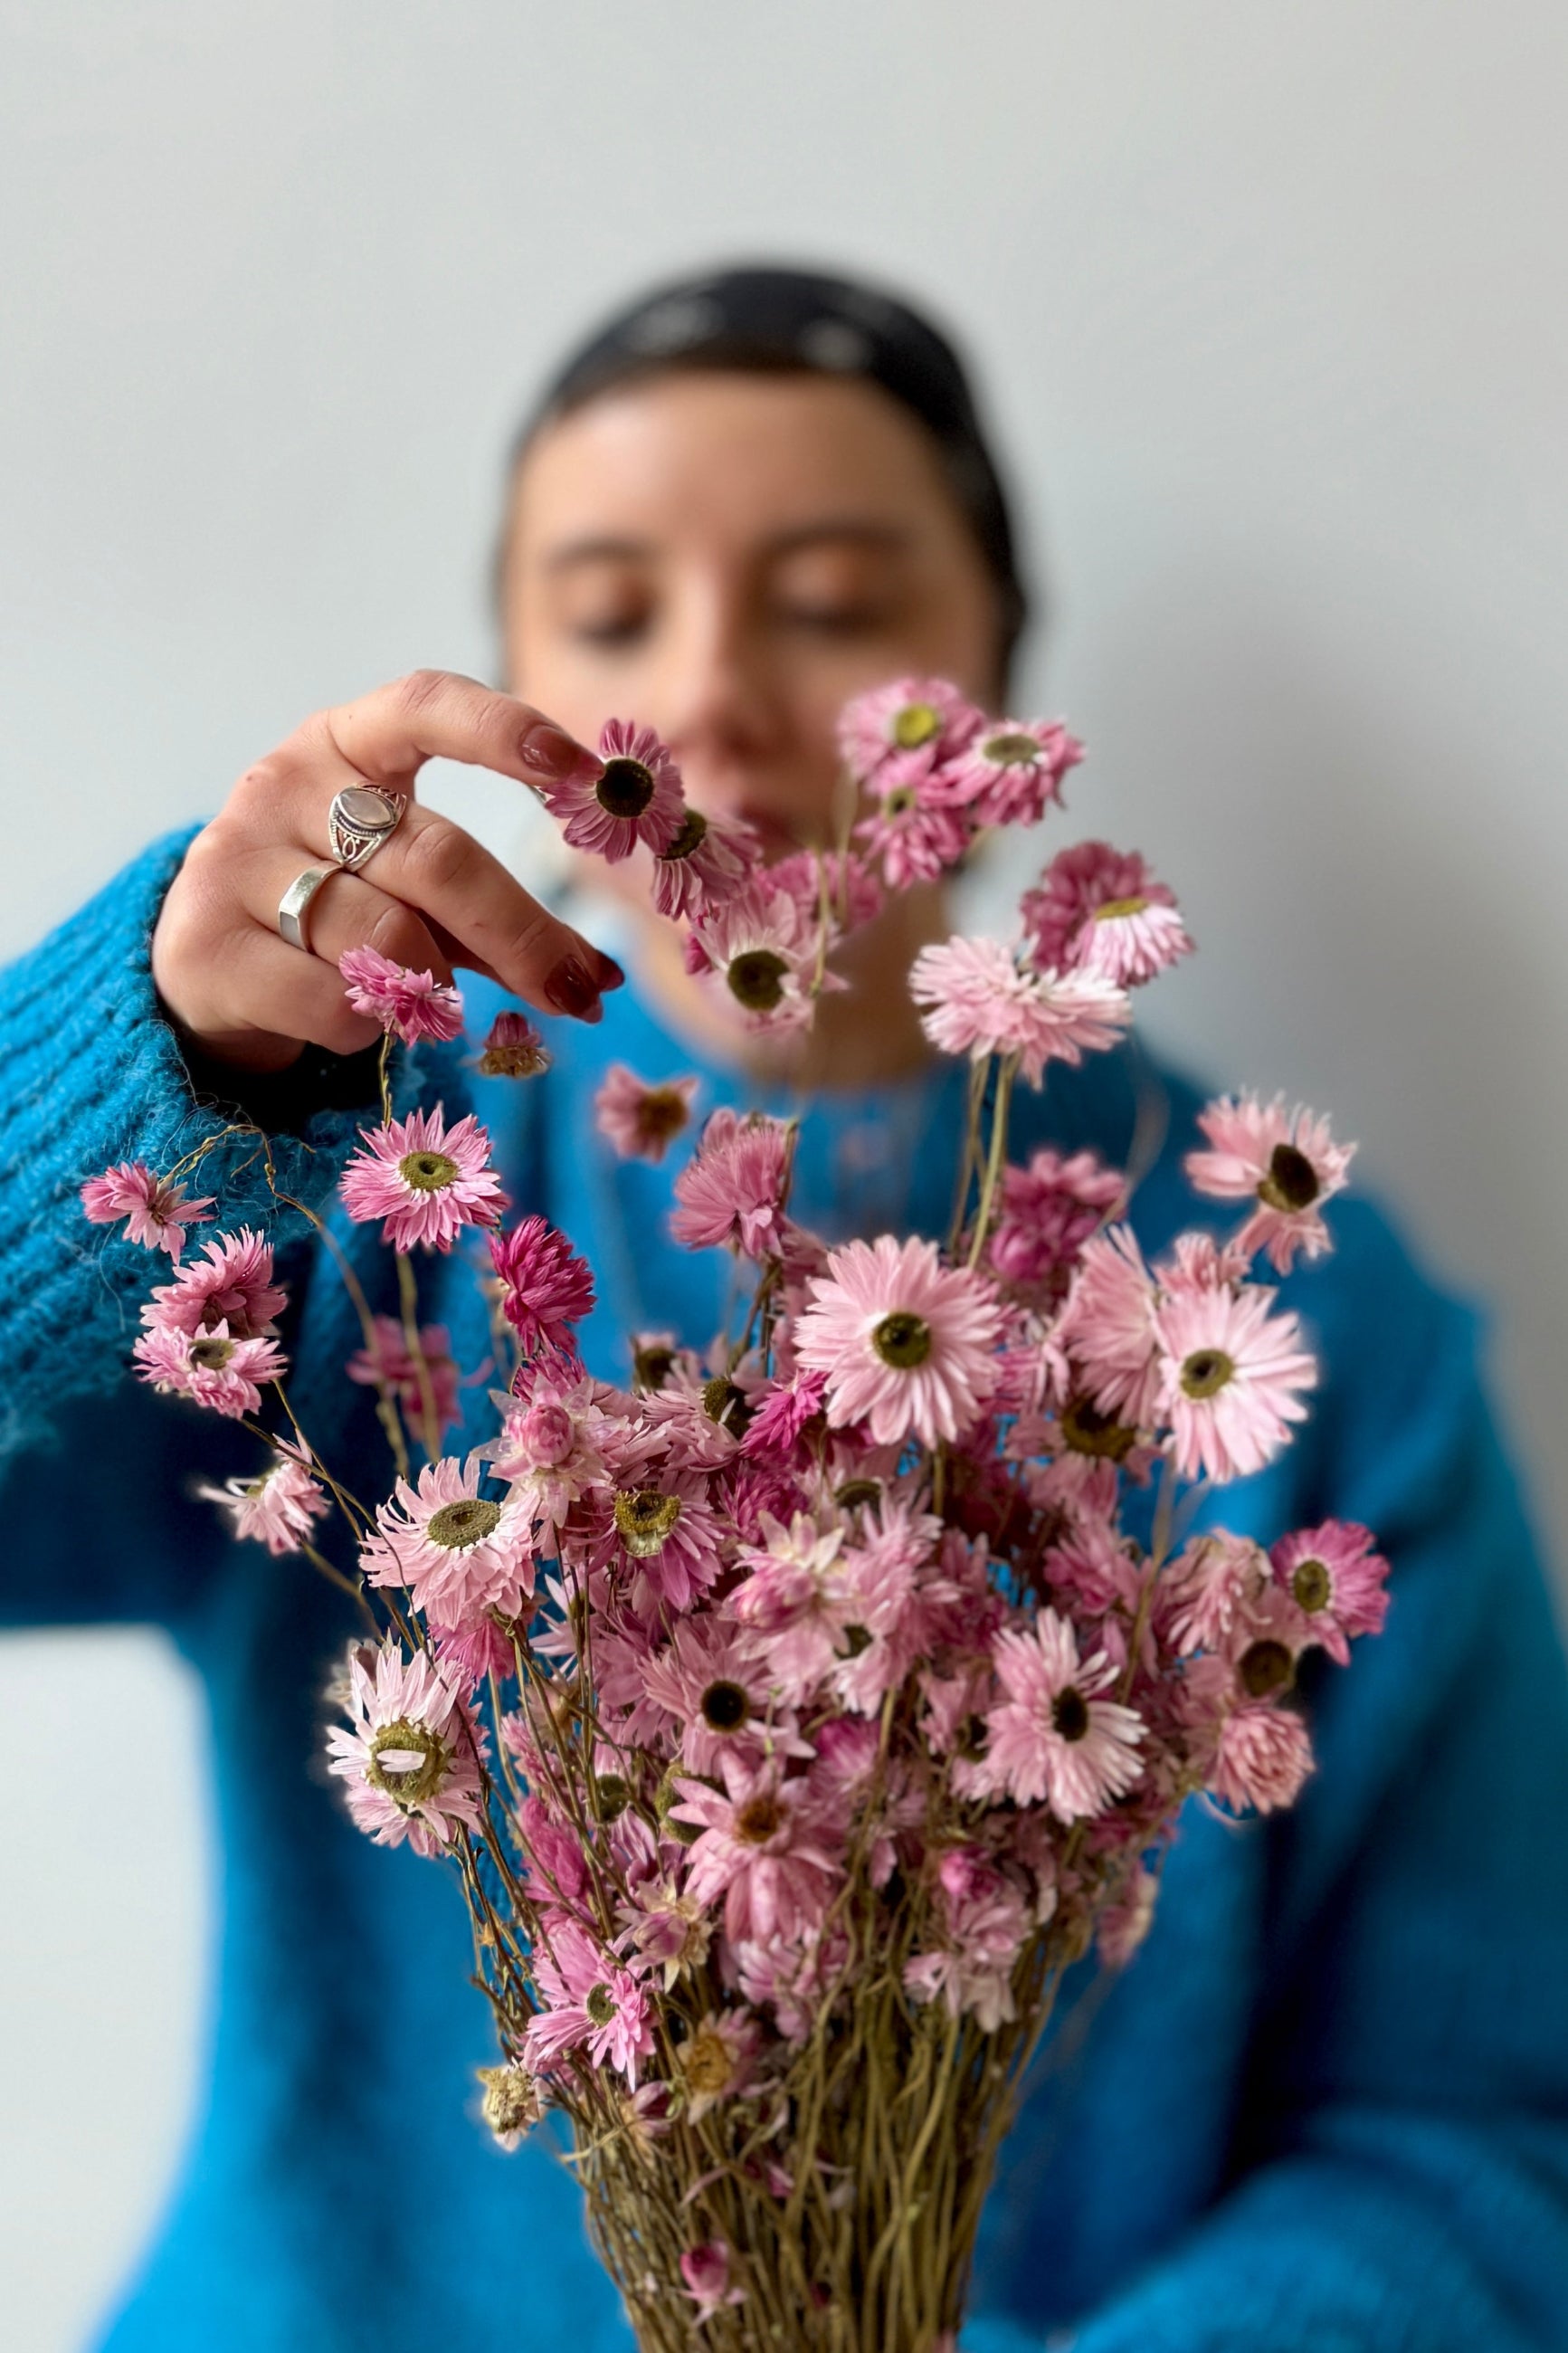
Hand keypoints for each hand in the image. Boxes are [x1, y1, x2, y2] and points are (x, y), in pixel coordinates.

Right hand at [152, 670, 621, 1072]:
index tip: (580, 766)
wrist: (204, 965)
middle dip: (522, 935)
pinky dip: (369, 1027)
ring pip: (389, 940)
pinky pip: (333, 1002)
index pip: (424, 706)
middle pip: (438, 859)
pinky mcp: (207, 945)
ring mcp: (236, 860)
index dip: (502, 729)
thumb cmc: (334, 908)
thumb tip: (598, 977)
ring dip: (433, 989)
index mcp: (345, 742)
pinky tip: (351, 1017)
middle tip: (579, 991)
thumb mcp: (408, 888)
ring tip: (422, 1001)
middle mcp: (286, 785)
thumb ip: (495, 918)